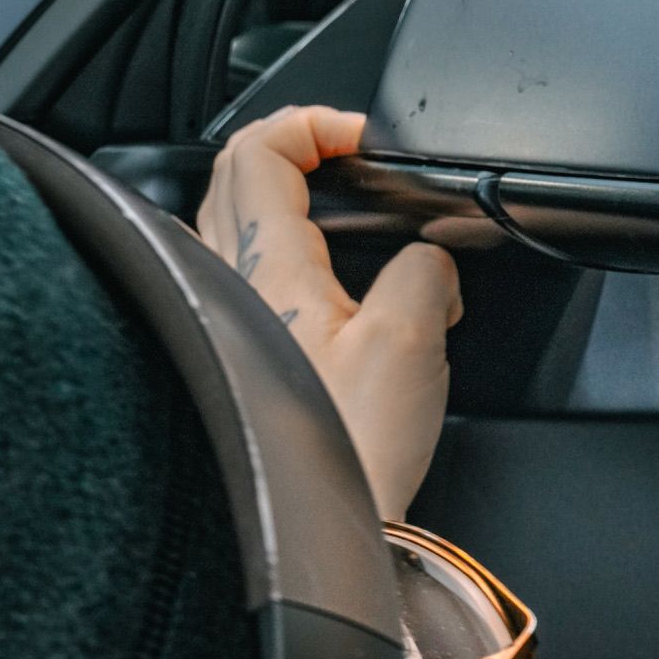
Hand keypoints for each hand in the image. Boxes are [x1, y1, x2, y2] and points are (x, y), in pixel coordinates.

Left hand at [197, 106, 461, 521]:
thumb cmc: (348, 453)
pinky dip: (282, 251)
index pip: (262, 148)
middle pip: (234, 173)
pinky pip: (245, 275)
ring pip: (231, 221)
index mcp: (269, 266)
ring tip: (337, 208)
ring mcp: (225, 321)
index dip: (314, 121)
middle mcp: (230, 284)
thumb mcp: (412, 341)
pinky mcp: (238, 357)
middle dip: (293, 147)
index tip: (363, 137)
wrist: (312, 536)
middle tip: (347, 156)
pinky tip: (325, 285)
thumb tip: (432, 264)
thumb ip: (426, 273)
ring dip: (280, 196)